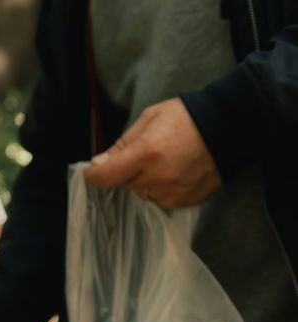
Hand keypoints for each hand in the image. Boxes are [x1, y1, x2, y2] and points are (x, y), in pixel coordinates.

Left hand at [83, 98, 220, 208]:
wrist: (231, 126)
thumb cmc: (187, 117)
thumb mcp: (149, 119)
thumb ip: (122, 144)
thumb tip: (99, 164)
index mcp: (146, 153)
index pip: (105, 176)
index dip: (94, 174)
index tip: (93, 171)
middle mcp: (158, 177)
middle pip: (124, 184)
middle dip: (128, 171)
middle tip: (147, 153)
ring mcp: (173, 191)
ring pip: (142, 193)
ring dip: (145, 181)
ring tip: (166, 161)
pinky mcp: (186, 200)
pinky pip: (160, 200)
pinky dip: (161, 188)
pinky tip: (176, 171)